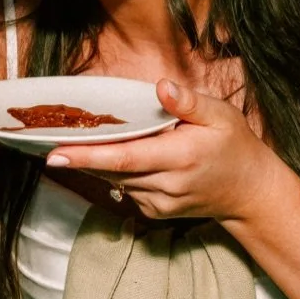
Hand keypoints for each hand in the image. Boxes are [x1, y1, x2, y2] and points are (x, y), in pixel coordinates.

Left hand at [45, 80, 285, 223]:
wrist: (248, 191)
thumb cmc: (234, 146)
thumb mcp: (220, 115)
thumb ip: (189, 102)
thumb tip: (161, 87)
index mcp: (180, 156)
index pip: (125, 157)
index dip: (88, 156)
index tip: (55, 155)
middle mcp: (167, 184)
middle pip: (112, 169)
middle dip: (81, 154)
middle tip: (50, 137)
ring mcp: (159, 203)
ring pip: (115, 179)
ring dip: (97, 161)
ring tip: (79, 140)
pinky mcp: (154, 212)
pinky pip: (126, 188)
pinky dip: (117, 171)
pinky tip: (120, 155)